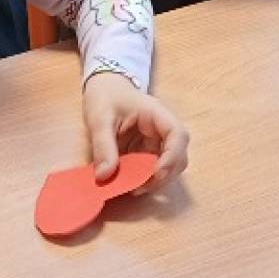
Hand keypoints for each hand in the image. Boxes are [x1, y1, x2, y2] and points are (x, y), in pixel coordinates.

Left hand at [84, 72, 188, 189]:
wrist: (103, 89)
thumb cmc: (105, 97)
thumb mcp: (99, 119)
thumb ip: (103, 146)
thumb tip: (105, 176)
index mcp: (157, 115)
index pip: (178, 135)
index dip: (172, 156)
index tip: (156, 173)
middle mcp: (162, 131)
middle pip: (179, 156)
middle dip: (164, 175)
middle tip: (139, 187)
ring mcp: (156, 143)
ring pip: (169, 167)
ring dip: (155, 181)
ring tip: (132, 188)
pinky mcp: (147, 152)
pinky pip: (152, 170)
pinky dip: (144, 180)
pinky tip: (129, 185)